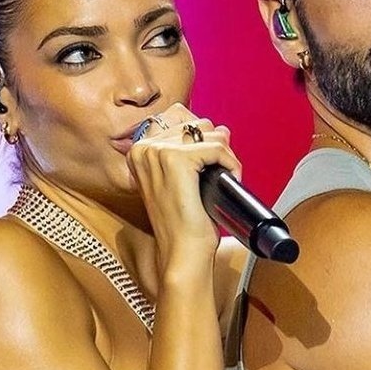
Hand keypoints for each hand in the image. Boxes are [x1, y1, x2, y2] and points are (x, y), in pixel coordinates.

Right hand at [127, 104, 242, 273]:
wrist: (181, 252)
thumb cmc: (183, 224)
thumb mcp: (183, 181)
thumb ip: (195, 150)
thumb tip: (222, 129)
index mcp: (139, 150)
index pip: (178, 116)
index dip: (202, 136)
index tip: (209, 163)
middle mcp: (144, 147)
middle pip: (195, 122)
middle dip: (215, 145)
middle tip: (219, 173)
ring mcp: (158, 152)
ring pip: (209, 132)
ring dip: (225, 154)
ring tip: (223, 178)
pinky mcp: (177, 160)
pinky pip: (218, 147)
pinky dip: (231, 163)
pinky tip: (230, 180)